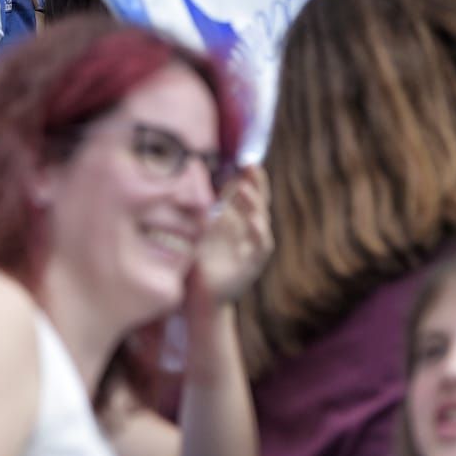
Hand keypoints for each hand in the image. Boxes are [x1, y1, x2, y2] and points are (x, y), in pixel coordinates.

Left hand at [195, 166, 272, 303]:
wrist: (200, 295)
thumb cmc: (199, 259)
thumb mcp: (199, 228)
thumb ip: (203, 207)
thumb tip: (194, 177)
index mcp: (237, 220)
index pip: (247, 194)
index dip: (250, 178)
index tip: (246, 160)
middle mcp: (248, 231)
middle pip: (258, 202)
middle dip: (257, 184)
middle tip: (251, 166)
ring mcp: (252, 247)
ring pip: (261, 220)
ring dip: (255, 204)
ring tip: (245, 188)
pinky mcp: (253, 264)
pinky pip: (262, 246)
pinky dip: (259, 232)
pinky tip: (254, 220)